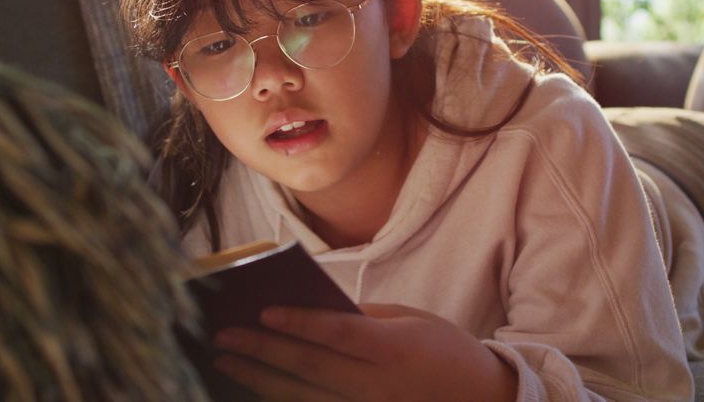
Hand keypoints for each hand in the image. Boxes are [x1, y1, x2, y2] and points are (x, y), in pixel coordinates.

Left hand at [213, 303, 517, 401]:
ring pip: (304, 397)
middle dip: (262, 351)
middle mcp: (378, 386)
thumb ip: (363, 318)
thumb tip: (313, 310)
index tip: (262, 311)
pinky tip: (257, 390)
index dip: (299, 323)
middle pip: (310, 367)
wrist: (481, 401)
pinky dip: (284, 401)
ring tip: (226, 363)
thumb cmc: (446, 353)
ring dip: (260, 379)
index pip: (339, 334)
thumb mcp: (412, 321)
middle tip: (223, 336)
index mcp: (395, 350)